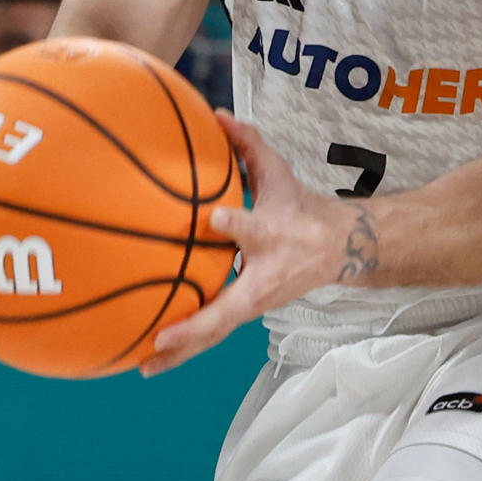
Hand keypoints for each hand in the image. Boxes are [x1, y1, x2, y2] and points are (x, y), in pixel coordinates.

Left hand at [142, 112, 359, 374]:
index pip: (253, 229)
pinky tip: (151, 357)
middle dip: (192, 328)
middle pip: (226, 312)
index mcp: (271, 237)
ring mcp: (253, 302)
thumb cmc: (300, 210)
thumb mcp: (279, 173)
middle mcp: (261, 279)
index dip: (235, 223)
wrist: (337, 247)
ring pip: (214, 333)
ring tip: (143, 367)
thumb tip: (217, 113)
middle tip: (156, 341)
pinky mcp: (244, 311)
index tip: (215, 219)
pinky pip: (211, 332)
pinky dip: (184, 347)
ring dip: (181, 352)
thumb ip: (248, 143)